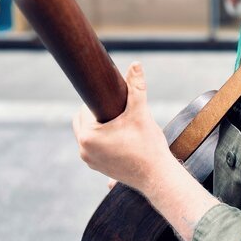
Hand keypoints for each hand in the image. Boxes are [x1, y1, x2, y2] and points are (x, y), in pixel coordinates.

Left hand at [72, 62, 174, 192]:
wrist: (157, 176)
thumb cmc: (148, 146)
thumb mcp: (141, 113)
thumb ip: (136, 87)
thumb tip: (135, 64)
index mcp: (88, 136)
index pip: (85, 108)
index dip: (100, 101)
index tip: (112, 98)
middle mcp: (84, 150)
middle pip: (84, 121)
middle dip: (99, 114)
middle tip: (120, 112)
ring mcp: (90, 161)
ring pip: (90, 134)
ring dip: (101, 127)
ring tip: (120, 124)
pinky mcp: (98, 168)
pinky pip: (96, 147)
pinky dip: (105, 140)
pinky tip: (121, 139)